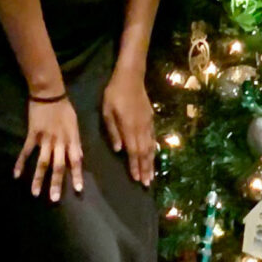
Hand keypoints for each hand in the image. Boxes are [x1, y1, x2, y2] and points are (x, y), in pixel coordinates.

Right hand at [15, 91, 86, 201]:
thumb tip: (80, 157)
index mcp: (71, 139)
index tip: (77, 190)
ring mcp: (45, 139)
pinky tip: (16, 175)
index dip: (77, 175)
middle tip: (53, 199)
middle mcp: (59, 141)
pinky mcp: (33, 135)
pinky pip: (26, 151)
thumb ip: (76, 142)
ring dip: (38, 178)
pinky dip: (21, 163)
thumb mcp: (75, 124)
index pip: (76, 160)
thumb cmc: (64, 108)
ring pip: (42, 162)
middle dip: (56, 183)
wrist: (49, 93)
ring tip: (35, 193)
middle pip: (58, 165)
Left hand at [102, 71, 155, 185]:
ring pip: (150, 147)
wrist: (131, 77)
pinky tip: (153, 156)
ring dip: (151, 162)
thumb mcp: (107, 112)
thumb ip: (113, 131)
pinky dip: (153, 149)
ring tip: (152, 175)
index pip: (133, 151)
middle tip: (147, 184)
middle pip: (144, 152)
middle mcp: (141, 129)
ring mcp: (147, 124)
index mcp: (129, 128)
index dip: (135, 166)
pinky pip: (153, 138)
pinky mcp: (150, 119)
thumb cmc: (114, 93)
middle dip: (145, 169)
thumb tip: (119, 150)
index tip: (137, 179)